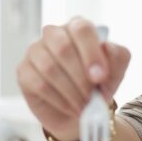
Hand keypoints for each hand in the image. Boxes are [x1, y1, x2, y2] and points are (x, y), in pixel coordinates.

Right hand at [16, 17, 130, 140]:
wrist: (81, 112)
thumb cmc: (98, 85)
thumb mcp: (116, 72)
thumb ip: (117, 56)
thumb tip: (106, 46)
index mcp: (77, 28)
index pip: (82, 29)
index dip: (91, 53)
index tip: (100, 77)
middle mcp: (54, 34)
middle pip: (63, 47)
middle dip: (80, 77)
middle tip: (93, 97)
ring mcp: (35, 51)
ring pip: (50, 67)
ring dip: (71, 91)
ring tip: (84, 106)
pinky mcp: (24, 71)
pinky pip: (38, 83)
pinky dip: (58, 99)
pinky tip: (70, 107)